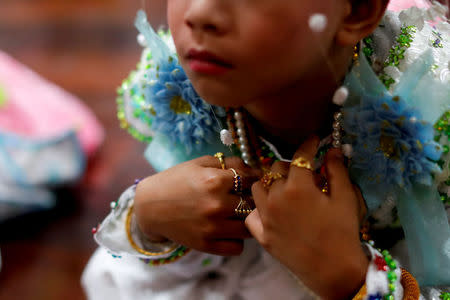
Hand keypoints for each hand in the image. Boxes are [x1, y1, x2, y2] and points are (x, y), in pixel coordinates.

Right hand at [134, 155, 260, 255]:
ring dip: (246, 221)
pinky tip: (228, 230)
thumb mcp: (200, 164)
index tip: (250, 181)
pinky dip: (236, 240)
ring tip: (237, 215)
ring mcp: (212, 228)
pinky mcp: (206, 245)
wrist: (149, 206)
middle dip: (252, 200)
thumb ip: (229, 162)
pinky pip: (237, 247)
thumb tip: (255, 168)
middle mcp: (216, 205)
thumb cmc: (176, 180)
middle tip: (245, 198)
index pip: (251, 180)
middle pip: (253, 204)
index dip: (253, 179)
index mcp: (215, 181)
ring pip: (249, 227)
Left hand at [245, 137, 367, 299]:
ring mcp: (265, 217)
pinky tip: (272, 211)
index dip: (309, 145)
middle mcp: (276, 198)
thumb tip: (334, 150)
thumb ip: (337, 170)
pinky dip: (259, 208)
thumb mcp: (346, 198)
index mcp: (298, 186)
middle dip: (290, 166)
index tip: (314, 140)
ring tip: (284, 189)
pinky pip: (252, 214)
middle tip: (303, 173)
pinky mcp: (261, 234)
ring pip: (259, 188)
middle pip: (275, 169)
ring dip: (271, 183)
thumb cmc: (343, 232)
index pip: (300, 156)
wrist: (333, 269)